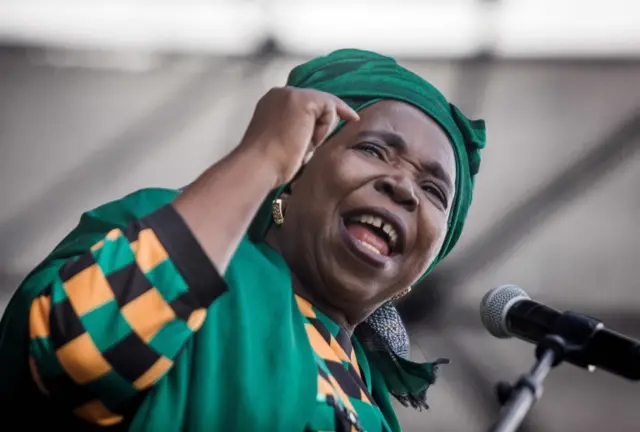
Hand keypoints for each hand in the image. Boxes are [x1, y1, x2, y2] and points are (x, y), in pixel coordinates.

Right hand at [238, 87, 358, 185]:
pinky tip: (309, 142)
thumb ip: (296, 129)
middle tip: (322, 139)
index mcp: (272, 102)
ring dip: (321, 130)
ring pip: (325, 106)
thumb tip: (314, 132)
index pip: (304, 103)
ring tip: (302, 147)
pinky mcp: (304, 100)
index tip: (346, 118)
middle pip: (318, 101)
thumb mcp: (282, 140)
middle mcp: (280, 93)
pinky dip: (323, 129)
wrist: (258, 165)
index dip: (323, 113)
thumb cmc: (268, 162)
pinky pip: (329, 109)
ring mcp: (291, 94)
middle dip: (328, 119)